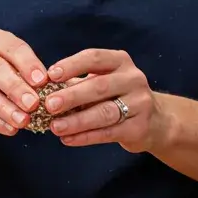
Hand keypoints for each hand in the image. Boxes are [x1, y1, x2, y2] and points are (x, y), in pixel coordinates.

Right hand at [0, 29, 47, 136]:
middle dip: (15, 88)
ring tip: (23, 121)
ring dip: (5, 108)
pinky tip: (10, 128)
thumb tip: (46, 88)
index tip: (42, 81)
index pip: (11, 47)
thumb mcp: (12, 65)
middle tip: (33, 104)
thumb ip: (27, 73)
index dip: (27, 64)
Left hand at [43, 49, 167, 151]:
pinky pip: (108, 133)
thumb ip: (77, 83)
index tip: (50, 75)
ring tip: (55, 127)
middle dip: (71, 96)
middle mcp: (133, 79)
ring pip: (104, 112)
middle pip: (99, 86)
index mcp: (120, 61)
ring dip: (77, 120)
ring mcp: (140, 103)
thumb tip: (42, 89)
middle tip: (48, 105)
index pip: (94, 58)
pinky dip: (86, 137)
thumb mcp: (102, 82)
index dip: (71, 65)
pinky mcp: (139, 128)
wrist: (155, 121)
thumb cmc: (117, 96)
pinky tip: (68, 139)